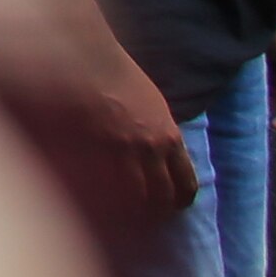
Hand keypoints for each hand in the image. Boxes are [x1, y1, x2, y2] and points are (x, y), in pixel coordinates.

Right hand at [94, 62, 196, 215]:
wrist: (90, 58)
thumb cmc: (118, 74)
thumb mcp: (152, 103)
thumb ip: (159, 131)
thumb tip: (160, 153)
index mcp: (169, 136)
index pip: (186, 183)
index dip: (179, 199)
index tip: (172, 207)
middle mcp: (152, 148)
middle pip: (162, 196)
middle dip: (156, 211)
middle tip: (145, 218)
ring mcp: (124, 150)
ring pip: (135, 197)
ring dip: (130, 208)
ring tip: (120, 215)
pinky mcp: (96, 148)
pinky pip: (106, 185)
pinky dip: (105, 195)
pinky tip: (98, 198)